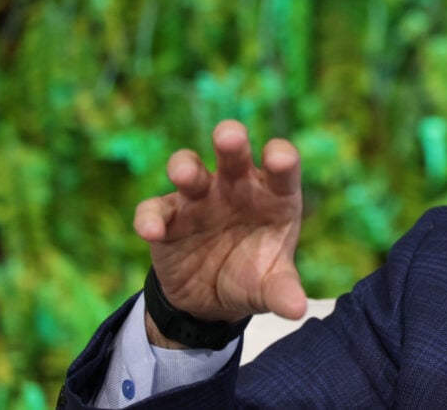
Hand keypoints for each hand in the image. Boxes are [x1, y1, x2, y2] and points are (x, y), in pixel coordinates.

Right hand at [133, 120, 306, 339]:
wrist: (210, 300)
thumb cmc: (251, 276)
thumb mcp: (269, 287)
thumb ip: (283, 291)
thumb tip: (297, 310)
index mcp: (272, 195)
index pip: (281, 167)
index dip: (281, 159)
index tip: (279, 160)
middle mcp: (236, 187)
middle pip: (234, 154)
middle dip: (231, 141)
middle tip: (230, 135)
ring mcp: (199, 199)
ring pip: (190, 170)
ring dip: (185, 168)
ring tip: (184, 175)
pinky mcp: (167, 218)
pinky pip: (154, 210)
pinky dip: (150, 218)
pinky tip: (151, 231)